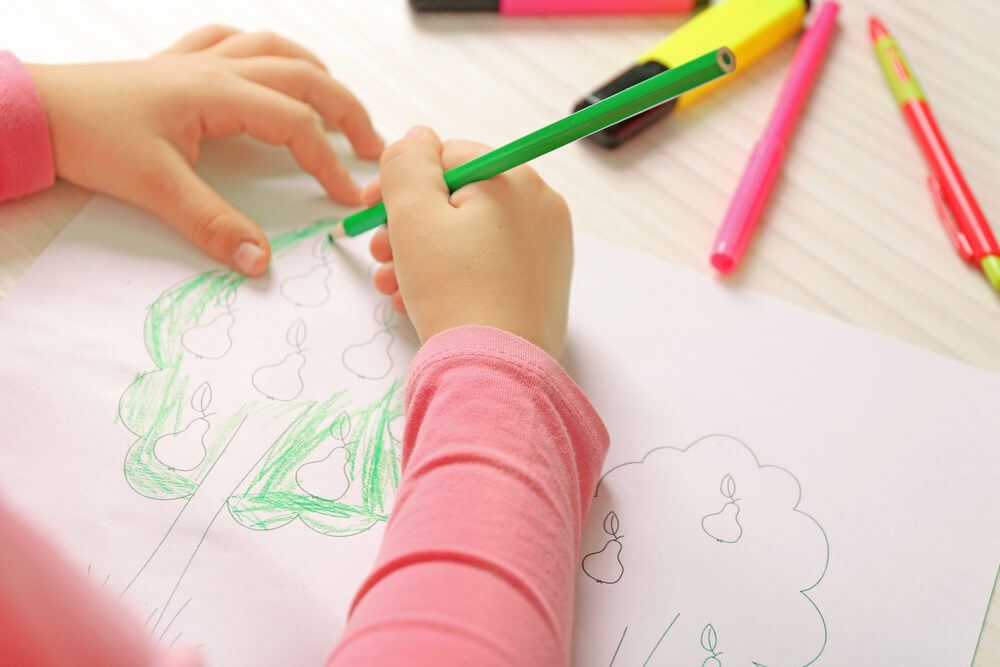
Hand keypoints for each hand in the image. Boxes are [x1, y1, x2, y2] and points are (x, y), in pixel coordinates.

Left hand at [26, 25, 382, 275]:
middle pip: (303, 75)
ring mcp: (197, 61)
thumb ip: (213, 225)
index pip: (295, 123)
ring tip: (338, 99)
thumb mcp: (155, 187)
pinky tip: (268, 64)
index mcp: (217, 93)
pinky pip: (234, 42)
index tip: (347, 194)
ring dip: (315, 72)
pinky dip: (264, 51)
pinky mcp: (177, 65)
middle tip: (372, 144)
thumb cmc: (89, 134)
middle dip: (346, 109)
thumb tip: (258, 261)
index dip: (329, 161)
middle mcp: (216, 69)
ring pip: (275, 49)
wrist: (37, 109)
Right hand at [366, 126, 572, 359]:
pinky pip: (488, 267)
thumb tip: (418, 137)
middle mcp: (541, 209)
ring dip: (422, 255)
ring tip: (393, 285)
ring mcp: (546, 251)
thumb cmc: (454, 291)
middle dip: (408, 225)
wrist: (495, 372)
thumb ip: (407, 162)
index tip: (368, 209)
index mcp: (515, 179)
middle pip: (459, 198)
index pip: (448, 157)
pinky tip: (419, 301)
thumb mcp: (413, 214)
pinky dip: (452, 277)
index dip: (401, 180)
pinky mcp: (541, 288)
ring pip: (469, 237)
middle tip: (380, 252)